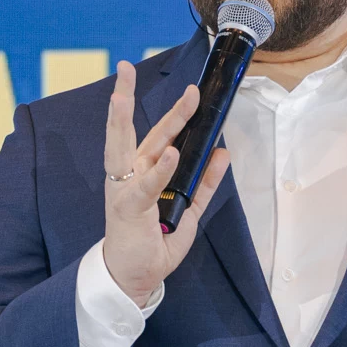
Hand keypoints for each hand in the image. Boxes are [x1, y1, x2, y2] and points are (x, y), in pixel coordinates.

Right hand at [101, 60, 230, 305]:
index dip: (161, 108)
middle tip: (124, 69)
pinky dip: (161, 169)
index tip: (163, 82)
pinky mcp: (130, 209)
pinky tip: (172, 153)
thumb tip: (223, 153)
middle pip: (130, 131)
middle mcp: (128, 176)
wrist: (134, 278)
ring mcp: (125, 190)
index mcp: (139, 173)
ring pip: (126, 148)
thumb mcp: (189, 211)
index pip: (150, 133)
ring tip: (123, 95)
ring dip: (122, 119)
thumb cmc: (153, 244)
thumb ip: (206, 183)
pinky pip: (148, 185)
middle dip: (124, 98)